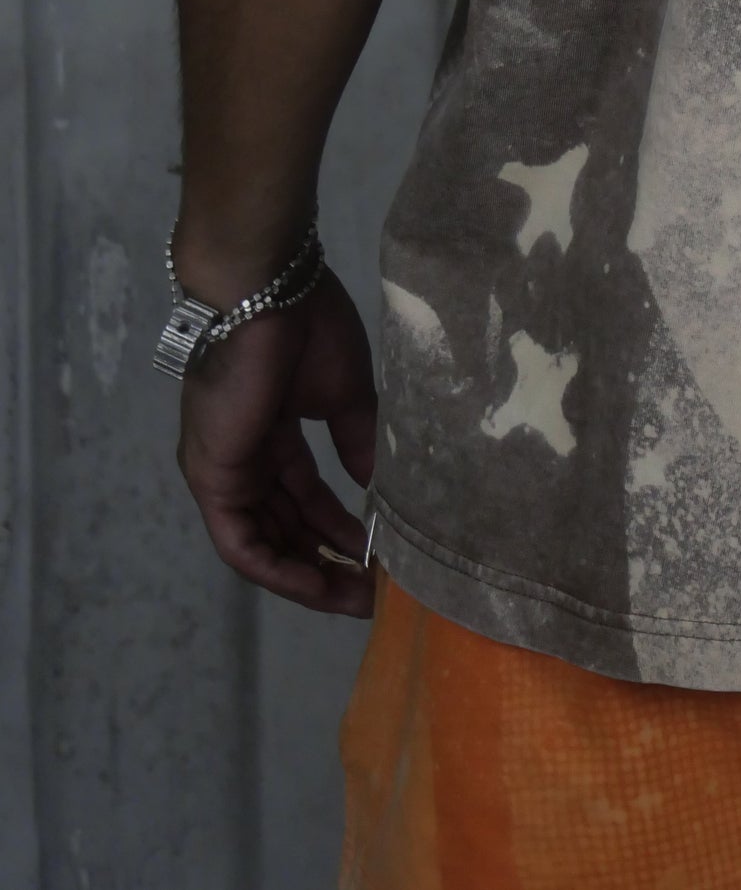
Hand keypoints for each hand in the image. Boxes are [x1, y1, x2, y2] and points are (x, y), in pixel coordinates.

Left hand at [175, 268, 378, 614]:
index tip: (379, 552)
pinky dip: (278, 569)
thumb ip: (357, 440)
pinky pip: (242, 543)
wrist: (265, 293)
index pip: (303, 496)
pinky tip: (319, 583)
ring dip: (307, 574)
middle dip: (327, 560)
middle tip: (373, 587)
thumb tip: (377, 484)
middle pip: (284, 526)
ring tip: (355, 596)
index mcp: (271, 433)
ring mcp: (224, 472)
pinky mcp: (213, 479)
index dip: (339, 527)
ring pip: (263, 543)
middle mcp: (243, 459)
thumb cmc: (306, 327)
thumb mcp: (344, 392)